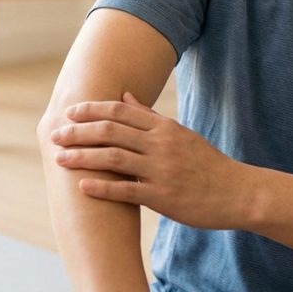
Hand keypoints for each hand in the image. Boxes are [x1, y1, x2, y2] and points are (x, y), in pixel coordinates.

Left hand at [50, 92, 249, 229]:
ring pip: (114, 158)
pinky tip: (83, 188)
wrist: (237, 192)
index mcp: (164, 127)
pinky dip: (103, 188)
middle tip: (55, 135)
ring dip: (83, 157)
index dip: (91, 110)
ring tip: (60, 159)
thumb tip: (124, 94)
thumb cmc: (206, 163)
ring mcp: (162, 170)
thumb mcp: (180, 133)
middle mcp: (161, 144)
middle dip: (78, 132)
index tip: (69, 112)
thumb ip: (150, 116)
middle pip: (111, 131)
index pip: (120, 111)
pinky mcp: (164, 197)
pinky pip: (127, 191)